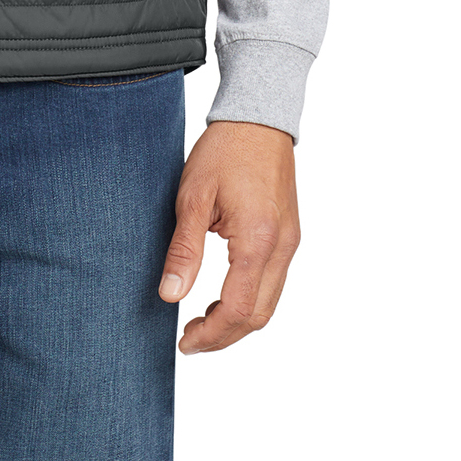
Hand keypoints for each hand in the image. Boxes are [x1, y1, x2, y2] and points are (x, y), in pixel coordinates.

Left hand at [159, 120, 299, 353]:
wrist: (258, 118)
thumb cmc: (224, 150)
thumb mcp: (192, 197)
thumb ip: (184, 250)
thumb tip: (170, 294)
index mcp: (258, 240)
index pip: (238, 309)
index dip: (211, 334)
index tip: (185, 342)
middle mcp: (282, 247)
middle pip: (259, 315)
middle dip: (224, 336)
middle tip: (190, 339)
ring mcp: (290, 242)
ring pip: (270, 303)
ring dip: (238, 320)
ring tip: (202, 320)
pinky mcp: (290, 235)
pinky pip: (274, 282)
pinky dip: (250, 299)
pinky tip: (224, 295)